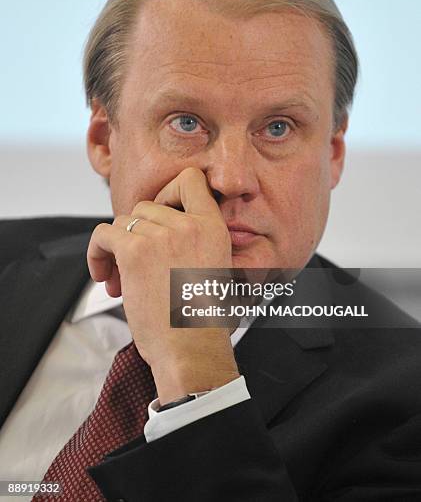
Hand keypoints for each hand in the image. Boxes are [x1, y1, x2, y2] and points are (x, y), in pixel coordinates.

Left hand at [87, 167, 239, 402]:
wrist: (191, 349)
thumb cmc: (202, 320)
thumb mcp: (218, 270)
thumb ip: (199, 242)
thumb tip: (166, 230)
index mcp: (213, 227)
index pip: (190, 179)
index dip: (169, 193)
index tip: (161, 216)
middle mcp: (189, 224)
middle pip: (147, 206)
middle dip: (137, 232)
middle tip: (137, 264)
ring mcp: (161, 235)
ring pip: (123, 223)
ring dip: (118, 249)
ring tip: (122, 280)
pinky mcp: (134, 251)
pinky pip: (102, 235)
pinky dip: (96, 253)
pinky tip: (106, 276)